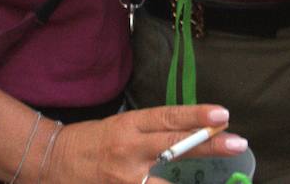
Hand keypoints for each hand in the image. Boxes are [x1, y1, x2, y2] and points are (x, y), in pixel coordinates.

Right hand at [46, 105, 242, 183]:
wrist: (51, 161)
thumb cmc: (89, 142)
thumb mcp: (120, 127)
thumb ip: (151, 132)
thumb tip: (189, 133)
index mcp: (128, 125)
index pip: (168, 118)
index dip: (196, 115)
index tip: (222, 113)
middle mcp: (129, 149)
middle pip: (176, 146)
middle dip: (209, 144)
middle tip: (238, 142)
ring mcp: (125, 178)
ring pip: (167, 182)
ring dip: (193, 181)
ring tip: (222, 180)